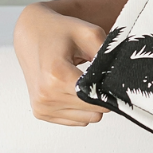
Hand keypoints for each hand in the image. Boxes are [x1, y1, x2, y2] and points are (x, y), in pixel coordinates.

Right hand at [14, 3, 109, 125]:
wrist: (30, 34)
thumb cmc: (57, 31)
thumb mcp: (89, 34)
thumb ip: (108, 55)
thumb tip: (122, 77)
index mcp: (56, 76)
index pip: (96, 98)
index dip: (111, 91)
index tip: (114, 80)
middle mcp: (46, 95)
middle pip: (94, 111)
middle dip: (102, 95)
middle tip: (98, 76)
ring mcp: (42, 106)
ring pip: (88, 119)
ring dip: (91, 103)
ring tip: (83, 80)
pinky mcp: (41, 112)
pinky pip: (76, 120)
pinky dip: (80, 107)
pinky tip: (74, 88)